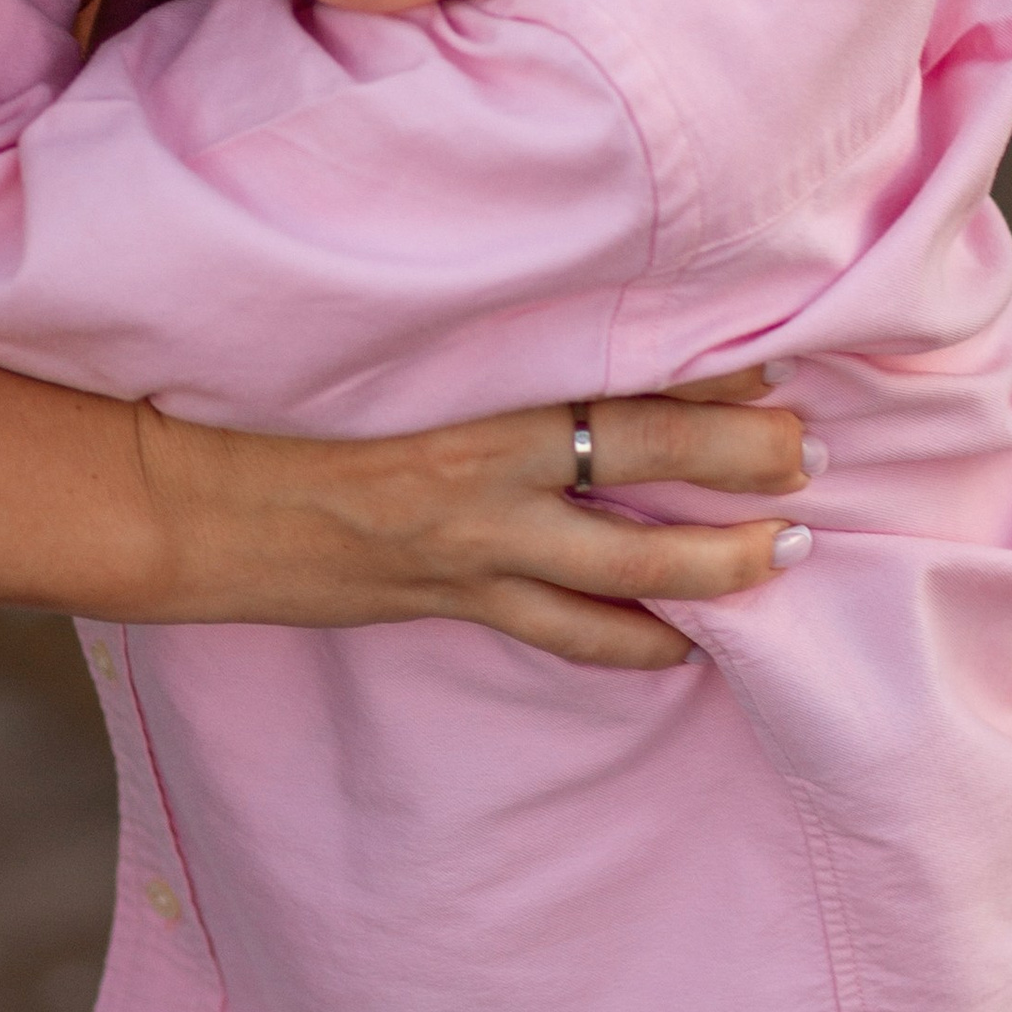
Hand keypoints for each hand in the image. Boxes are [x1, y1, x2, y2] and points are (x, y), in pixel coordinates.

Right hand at [133, 369, 814, 672]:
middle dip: (738, 461)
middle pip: (643, 459)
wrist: (200, 508)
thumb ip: (486, 373)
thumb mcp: (391, 377)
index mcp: (476, 397)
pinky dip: (633, 642)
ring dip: (715, 565)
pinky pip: (565, 632)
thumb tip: (580, 365)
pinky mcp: (452, 602)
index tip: (776, 362)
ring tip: (784, 555)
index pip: (613, 375)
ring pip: (624, 565)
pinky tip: (684, 649)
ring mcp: (474, 546)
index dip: (703, 375)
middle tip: (810, 454)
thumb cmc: (284, 420)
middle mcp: (488, 469)